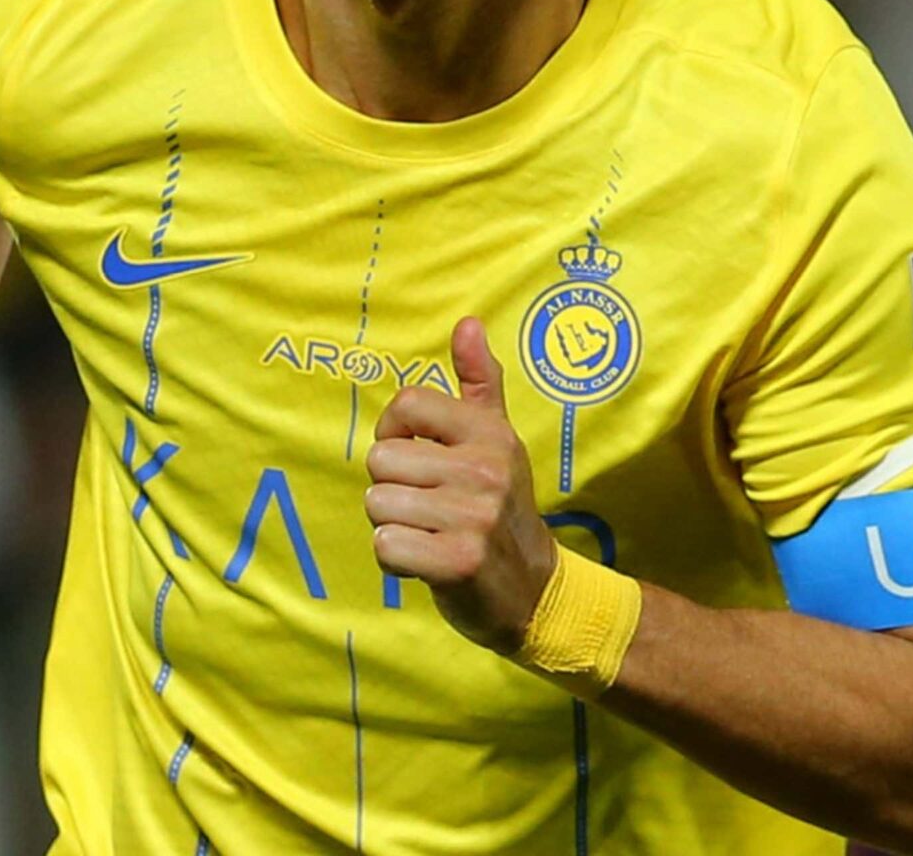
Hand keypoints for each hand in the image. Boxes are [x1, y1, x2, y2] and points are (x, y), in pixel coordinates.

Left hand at [365, 316, 560, 652]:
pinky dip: (395, 559)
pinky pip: (385, 545)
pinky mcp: (457, 563)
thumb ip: (480, 381)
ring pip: (377, 503)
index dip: (394, 432)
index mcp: (490, 434)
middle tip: (428, 507)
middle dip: (391, 487)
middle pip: (381, 460)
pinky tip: (426, 561)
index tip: (414, 455)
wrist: (535, 590)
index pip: (407, 404)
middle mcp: (485, 471)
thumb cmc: (501, 507)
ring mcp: (474, 518)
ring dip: (392, 524)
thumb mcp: (498, 439)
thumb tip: (468, 323)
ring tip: (429, 533)